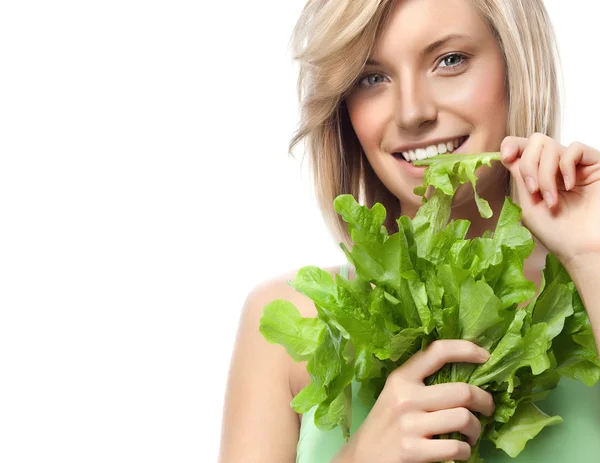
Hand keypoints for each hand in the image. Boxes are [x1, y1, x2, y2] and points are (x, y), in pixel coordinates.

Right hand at [334, 340, 494, 462]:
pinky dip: (466, 451)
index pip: (437, 351)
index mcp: (401, 378)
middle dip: (485, 401)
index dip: (466, 349)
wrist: (361, 457)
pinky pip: (457, 447)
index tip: (484, 356)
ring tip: (472, 434)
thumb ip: (420, 382)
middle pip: (463, 391)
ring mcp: (409, 424)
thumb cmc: (385, 424)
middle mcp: (405, 397)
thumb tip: (465, 374)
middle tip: (487, 409)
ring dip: (477, 429)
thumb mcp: (395, 394)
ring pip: (464, 418)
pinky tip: (460, 450)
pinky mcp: (413, 450)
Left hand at [500, 134, 599, 268]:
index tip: (506, 156)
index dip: (511, 145)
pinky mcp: (594, 165)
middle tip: (534, 191)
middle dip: (529, 165)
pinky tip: (568, 185)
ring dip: (545, 173)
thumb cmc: (558, 234)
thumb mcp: (528, 205)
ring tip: (552, 199)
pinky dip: (565, 165)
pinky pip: (575, 148)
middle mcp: (555, 167)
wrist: (583, 248)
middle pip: (535, 142)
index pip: (522, 147)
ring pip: (551, 145)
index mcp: (538, 175)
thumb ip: (520, 178)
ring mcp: (574, 165)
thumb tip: (510, 155)